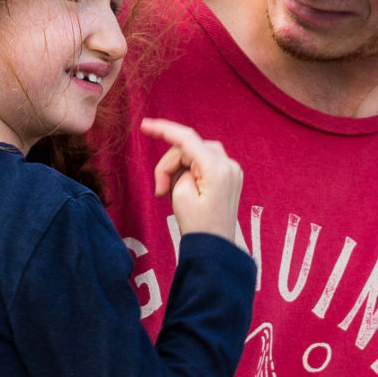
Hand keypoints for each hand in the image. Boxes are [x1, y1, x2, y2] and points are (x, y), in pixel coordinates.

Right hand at [141, 117, 242, 239]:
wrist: (215, 251)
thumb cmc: (198, 228)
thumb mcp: (180, 195)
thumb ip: (179, 170)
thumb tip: (184, 164)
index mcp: (217, 169)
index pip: (186, 139)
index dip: (163, 129)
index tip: (145, 125)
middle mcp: (229, 165)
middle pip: (188, 149)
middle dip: (169, 165)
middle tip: (159, 191)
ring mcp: (232, 171)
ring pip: (195, 154)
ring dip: (178, 169)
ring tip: (171, 194)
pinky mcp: (230, 177)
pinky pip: (204, 163)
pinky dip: (189, 172)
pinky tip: (185, 190)